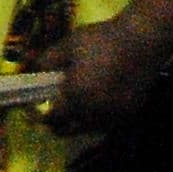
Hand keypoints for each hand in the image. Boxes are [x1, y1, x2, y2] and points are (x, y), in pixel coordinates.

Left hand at [24, 13, 170, 136]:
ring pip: (86, 130)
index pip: (50, 118)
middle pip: (67, 130)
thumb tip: (31, 72)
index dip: (39, 113)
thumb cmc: (101, 41)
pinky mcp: (128, 114)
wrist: (142, 42)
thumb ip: (46, 61)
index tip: (36, 104)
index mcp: (75, 97)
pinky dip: (96, 118)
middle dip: (56, 122)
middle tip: (53, 105)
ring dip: (76, 122)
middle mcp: (93, 114)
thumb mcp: (67, 45)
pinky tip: (96, 101)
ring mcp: (113, 117)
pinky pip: (105, 124)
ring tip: (75, 102)